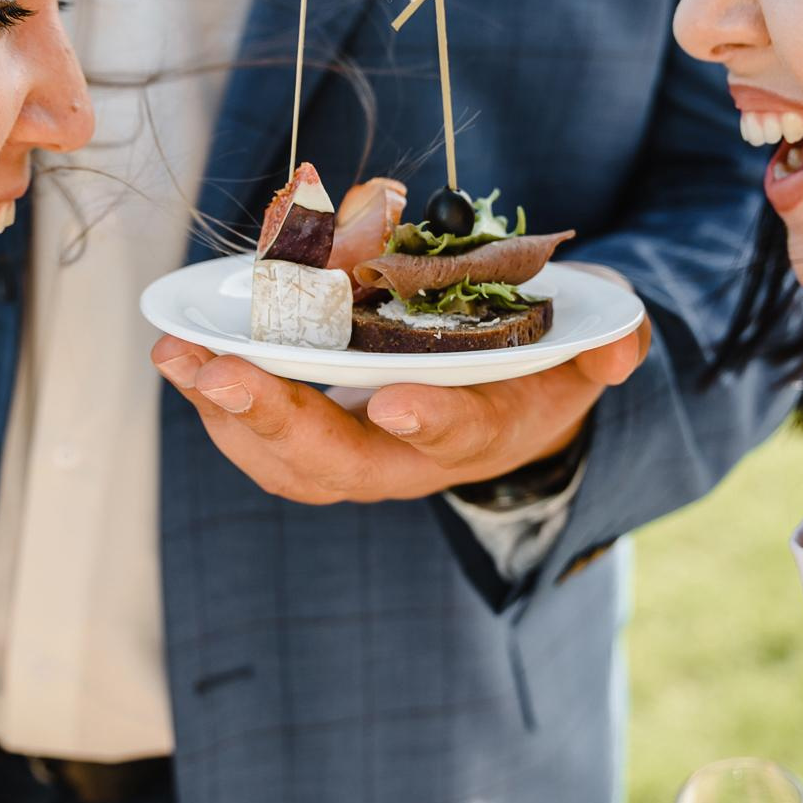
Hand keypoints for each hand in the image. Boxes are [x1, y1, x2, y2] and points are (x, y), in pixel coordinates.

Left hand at [150, 312, 650, 504]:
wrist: (502, 411)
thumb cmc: (536, 369)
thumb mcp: (583, 352)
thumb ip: (610, 342)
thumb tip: (625, 344)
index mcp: (479, 433)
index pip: (456, 436)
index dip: (431, 420)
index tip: (397, 400)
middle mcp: (407, 460)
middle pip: (336, 460)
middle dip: (275, 417)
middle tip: (220, 372)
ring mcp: (353, 456)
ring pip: (281, 458)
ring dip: (223, 412)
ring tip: (177, 358)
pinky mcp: (312, 439)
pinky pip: (255, 437)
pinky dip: (216, 396)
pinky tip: (182, 353)